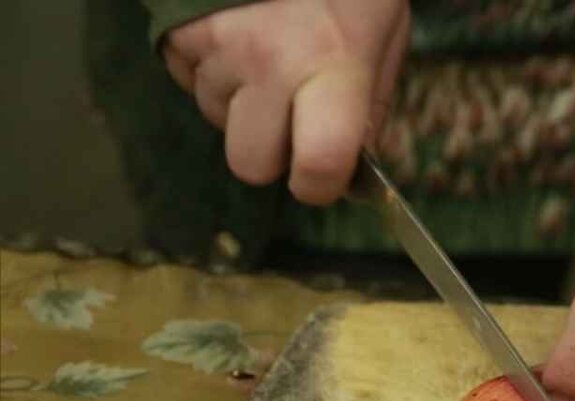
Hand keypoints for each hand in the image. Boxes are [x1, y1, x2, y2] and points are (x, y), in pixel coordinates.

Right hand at [162, 0, 409, 204]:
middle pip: (249, 164)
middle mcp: (271, 64)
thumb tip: (350, 169)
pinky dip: (210, 71)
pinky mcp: (179, 29)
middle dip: (270, 153)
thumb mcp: (384, 38)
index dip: (320, 185)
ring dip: (241, 103)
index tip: (325, 174)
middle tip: (291, 118)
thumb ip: (369, 108)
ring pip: (216, 119)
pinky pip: (187, 80)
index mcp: (335, 69)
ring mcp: (219, 46)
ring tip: (268, 55)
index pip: (318, 167)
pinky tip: (238, 37)